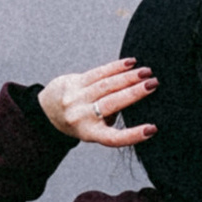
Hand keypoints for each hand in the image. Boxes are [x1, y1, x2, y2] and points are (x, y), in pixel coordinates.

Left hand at [39, 58, 158, 147]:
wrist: (48, 112)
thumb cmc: (80, 121)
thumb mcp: (94, 129)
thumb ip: (111, 118)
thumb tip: (134, 97)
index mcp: (89, 133)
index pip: (113, 138)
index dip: (133, 135)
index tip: (151, 129)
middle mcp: (81, 116)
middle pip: (112, 104)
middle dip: (135, 93)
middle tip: (154, 84)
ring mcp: (76, 98)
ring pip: (106, 85)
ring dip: (129, 77)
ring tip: (146, 72)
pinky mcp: (73, 82)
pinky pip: (98, 73)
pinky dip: (116, 67)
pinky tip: (130, 63)